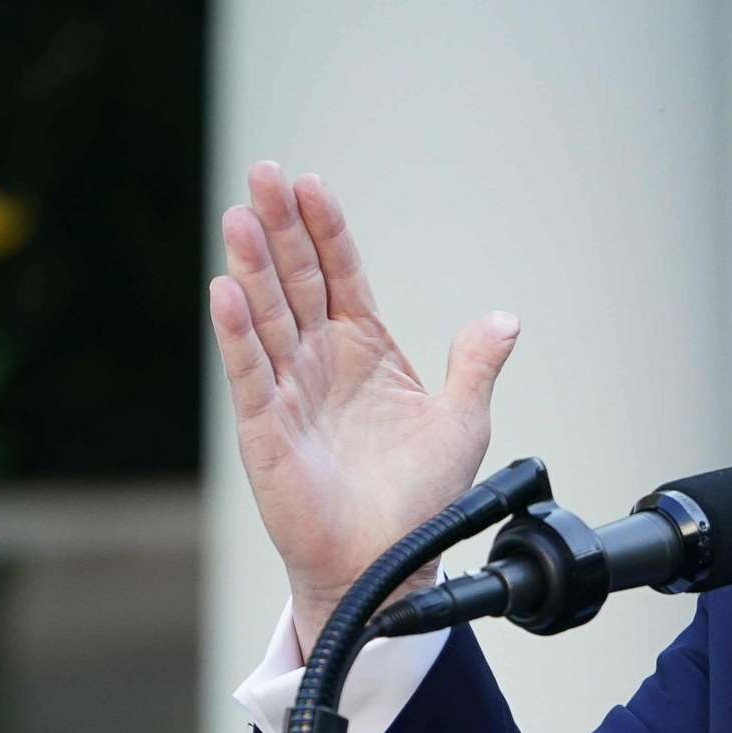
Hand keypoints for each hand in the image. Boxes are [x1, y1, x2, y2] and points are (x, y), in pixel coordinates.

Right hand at [208, 161, 522, 652]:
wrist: (387, 559)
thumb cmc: (418, 497)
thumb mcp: (461, 423)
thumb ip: (476, 366)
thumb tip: (506, 319)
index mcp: (364, 348)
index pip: (340, 273)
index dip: (325, 229)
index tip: (312, 184)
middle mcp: (318, 360)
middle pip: (295, 279)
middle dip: (280, 227)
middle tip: (263, 173)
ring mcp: (287, 389)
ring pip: (266, 315)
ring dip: (251, 267)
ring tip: (241, 216)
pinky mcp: (264, 427)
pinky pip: (249, 372)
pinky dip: (237, 334)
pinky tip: (225, 291)